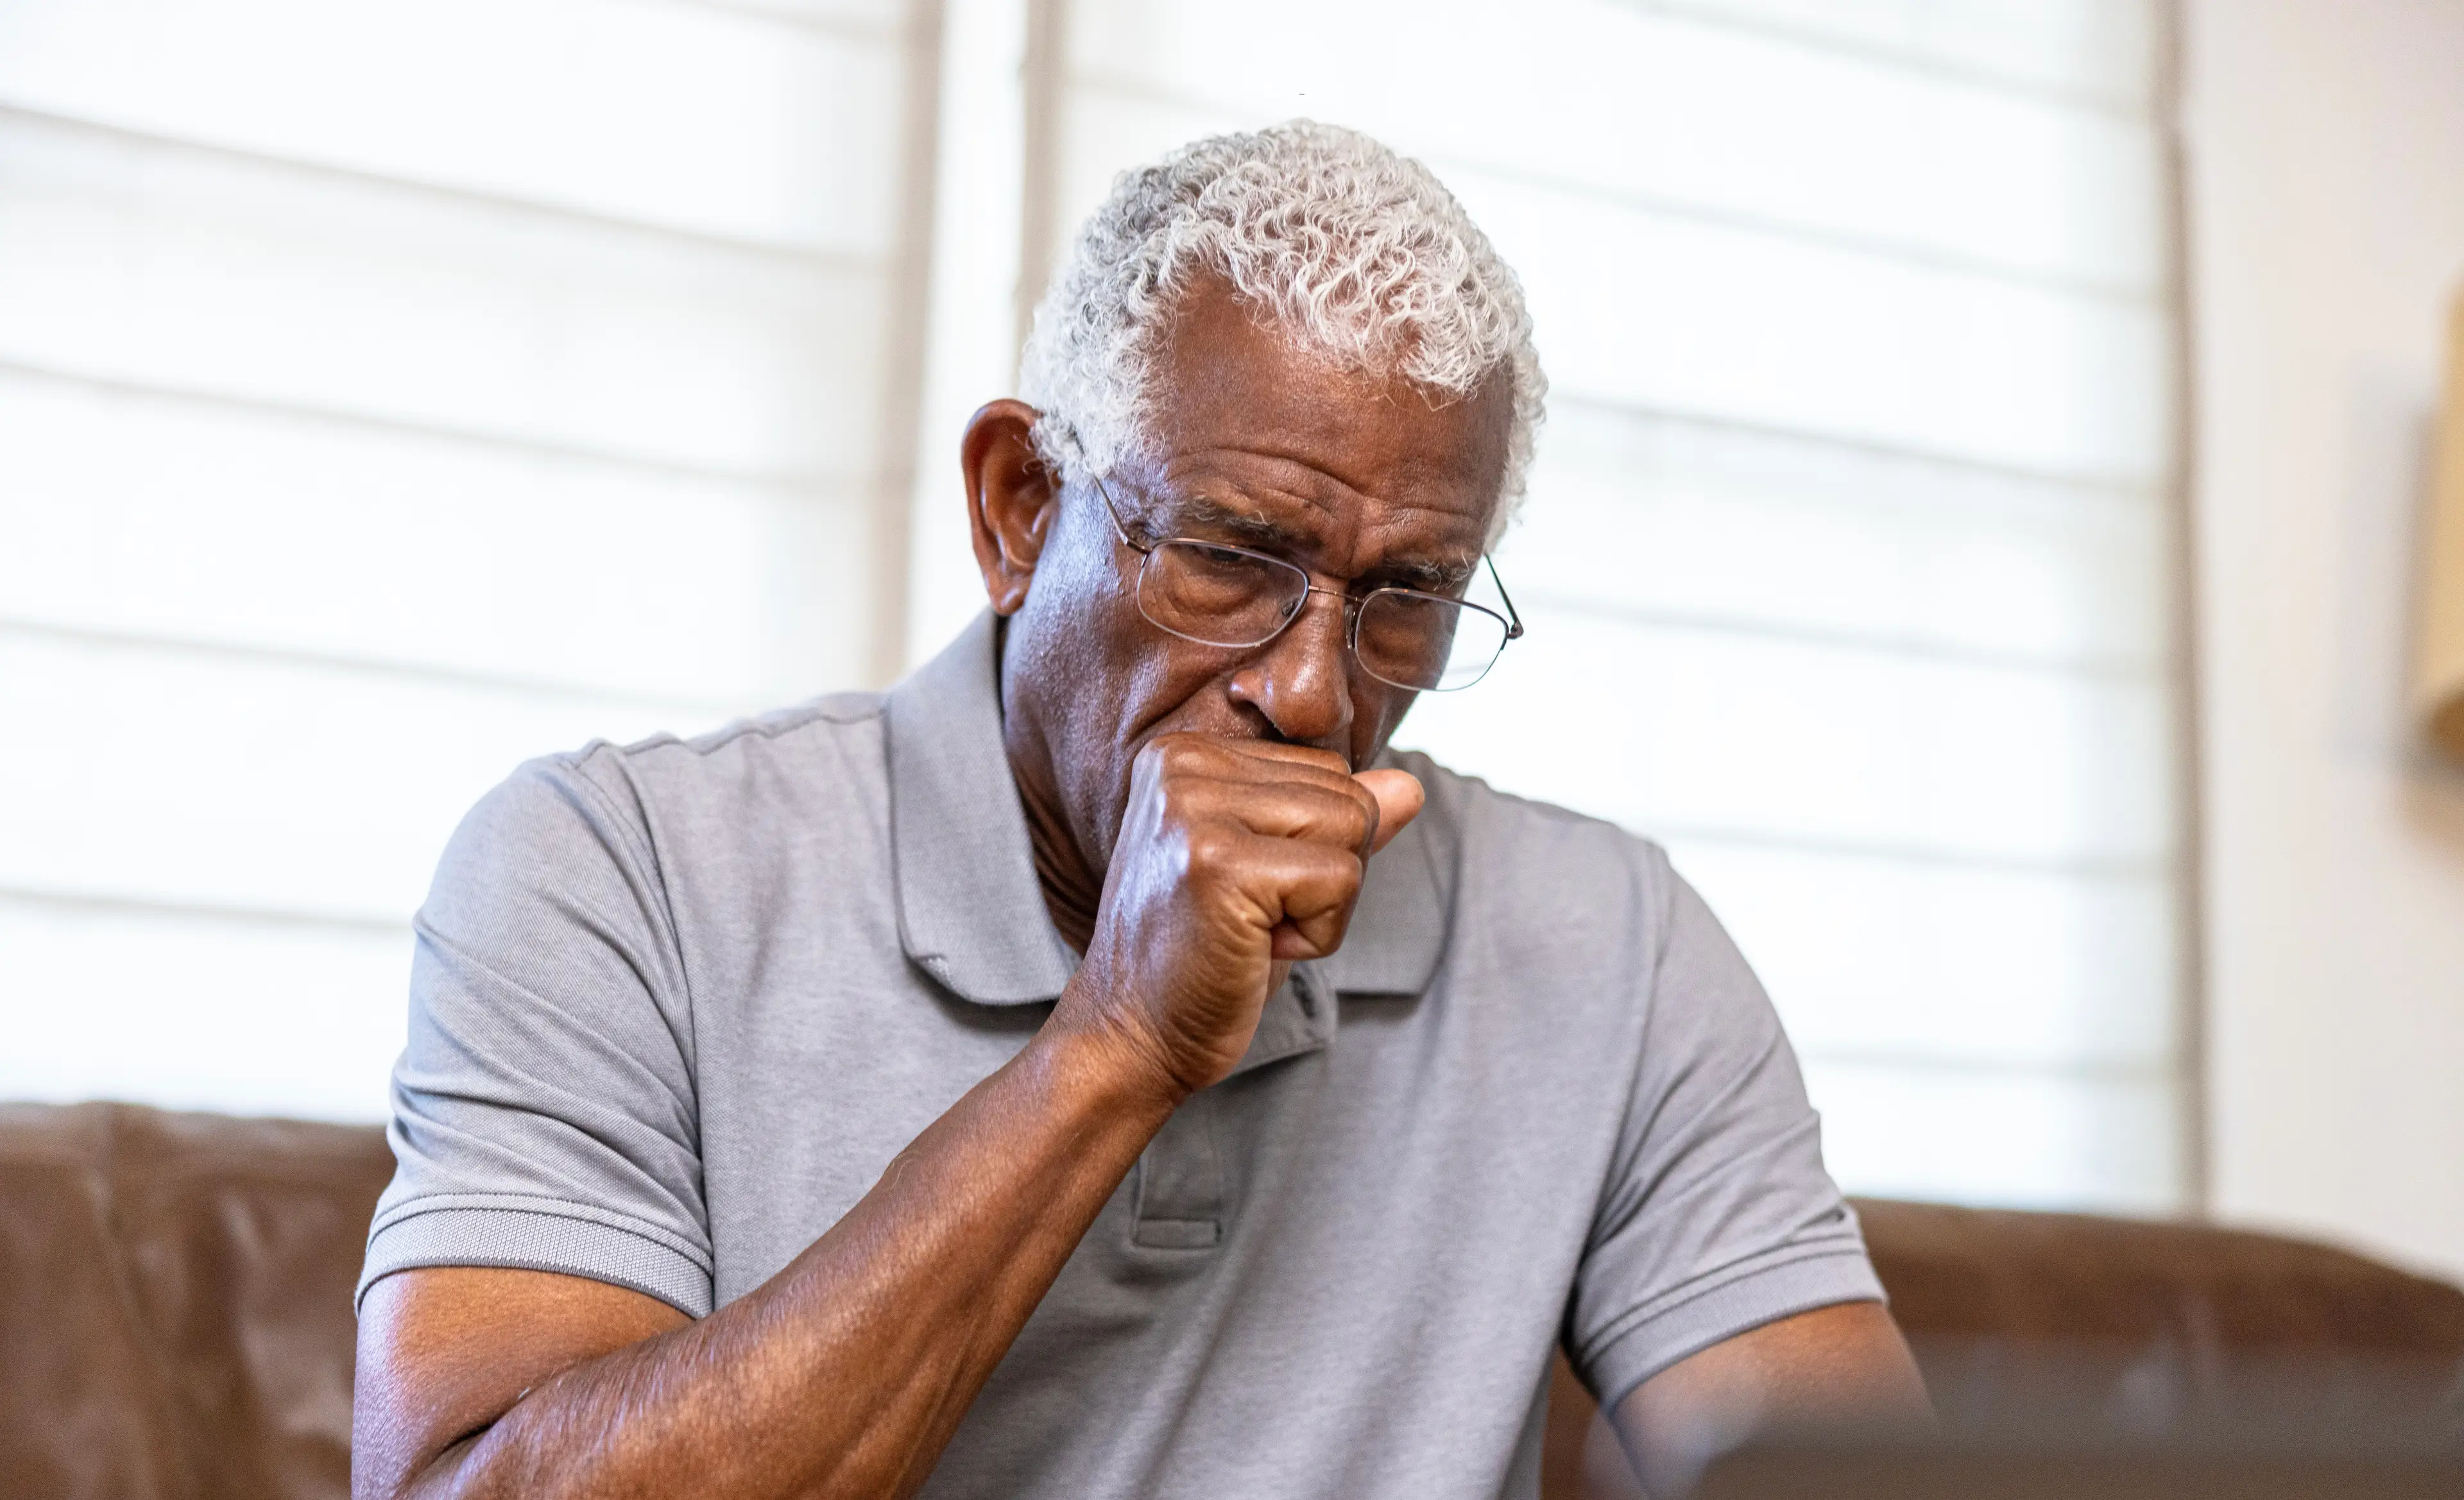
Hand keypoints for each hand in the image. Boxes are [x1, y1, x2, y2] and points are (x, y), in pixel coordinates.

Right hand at [1055, 735, 1423, 1102]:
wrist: (1130, 1036)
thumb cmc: (1203, 958)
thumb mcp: (1272, 873)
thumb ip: (1334, 822)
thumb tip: (1408, 787)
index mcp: (1186, 754)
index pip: (1327, 768)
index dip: (1314, 847)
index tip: (1246, 890)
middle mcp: (1182, 765)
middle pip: (1347, 795)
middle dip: (1326, 874)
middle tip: (1248, 919)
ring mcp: (1194, 809)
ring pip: (1354, 829)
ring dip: (1324, 906)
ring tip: (1250, 931)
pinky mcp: (1218, 863)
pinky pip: (1342, 878)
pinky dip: (1319, 934)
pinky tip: (1253, 949)